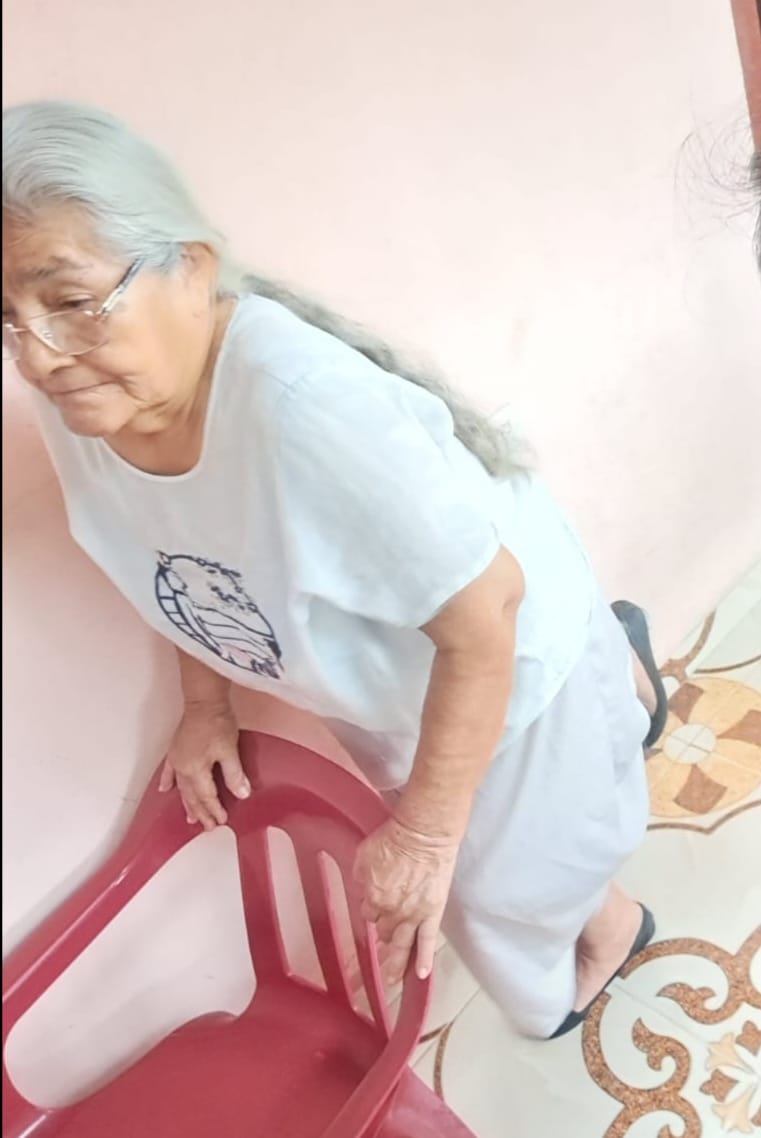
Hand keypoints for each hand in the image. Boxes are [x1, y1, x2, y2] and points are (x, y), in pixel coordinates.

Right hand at [158, 701, 249, 829]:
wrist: (203, 701)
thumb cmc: (217, 722)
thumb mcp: (230, 750)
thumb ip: (234, 774)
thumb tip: (242, 794)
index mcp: (196, 770)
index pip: (207, 796)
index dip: (215, 810)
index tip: (222, 821)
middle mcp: (183, 768)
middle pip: (192, 796)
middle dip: (201, 812)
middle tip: (208, 827)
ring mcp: (177, 759)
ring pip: (181, 788)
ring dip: (186, 803)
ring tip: (191, 817)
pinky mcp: (176, 750)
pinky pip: (169, 771)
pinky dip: (168, 781)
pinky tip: (165, 790)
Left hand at [353, 817, 459, 984]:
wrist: (424, 835)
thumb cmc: (395, 838)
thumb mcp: (364, 854)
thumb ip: (361, 875)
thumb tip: (363, 885)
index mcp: (371, 896)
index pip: (367, 912)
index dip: (371, 909)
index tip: (374, 909)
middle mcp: (390, 911)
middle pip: (383, 929)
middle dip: (383, 931)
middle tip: (383, 941)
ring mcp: (412, 915)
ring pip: (401, 944)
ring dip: (395, 961)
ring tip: (392, 978)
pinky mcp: (432, 913)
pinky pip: (427, 941)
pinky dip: (425, 959)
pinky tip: (421, 975)